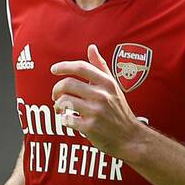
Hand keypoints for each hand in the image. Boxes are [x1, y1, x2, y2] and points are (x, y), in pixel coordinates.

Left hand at [51, 43, 141, 159]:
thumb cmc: (119, 111)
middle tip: (55, 96)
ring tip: (60, 109)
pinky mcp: (90, 127)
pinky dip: (63, 119)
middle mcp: (101, 95)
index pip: (81, 67)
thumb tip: (91, 47)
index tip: (54, 70)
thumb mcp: (113, 87)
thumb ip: (100, 67)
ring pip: (65, 101)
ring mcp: (96, 112)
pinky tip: (68, 120)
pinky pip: (67, 119)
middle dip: (56, 89)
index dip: (64, 66)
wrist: (130, 138)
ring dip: (58, 105)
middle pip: (68, 84)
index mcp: (106, 83)